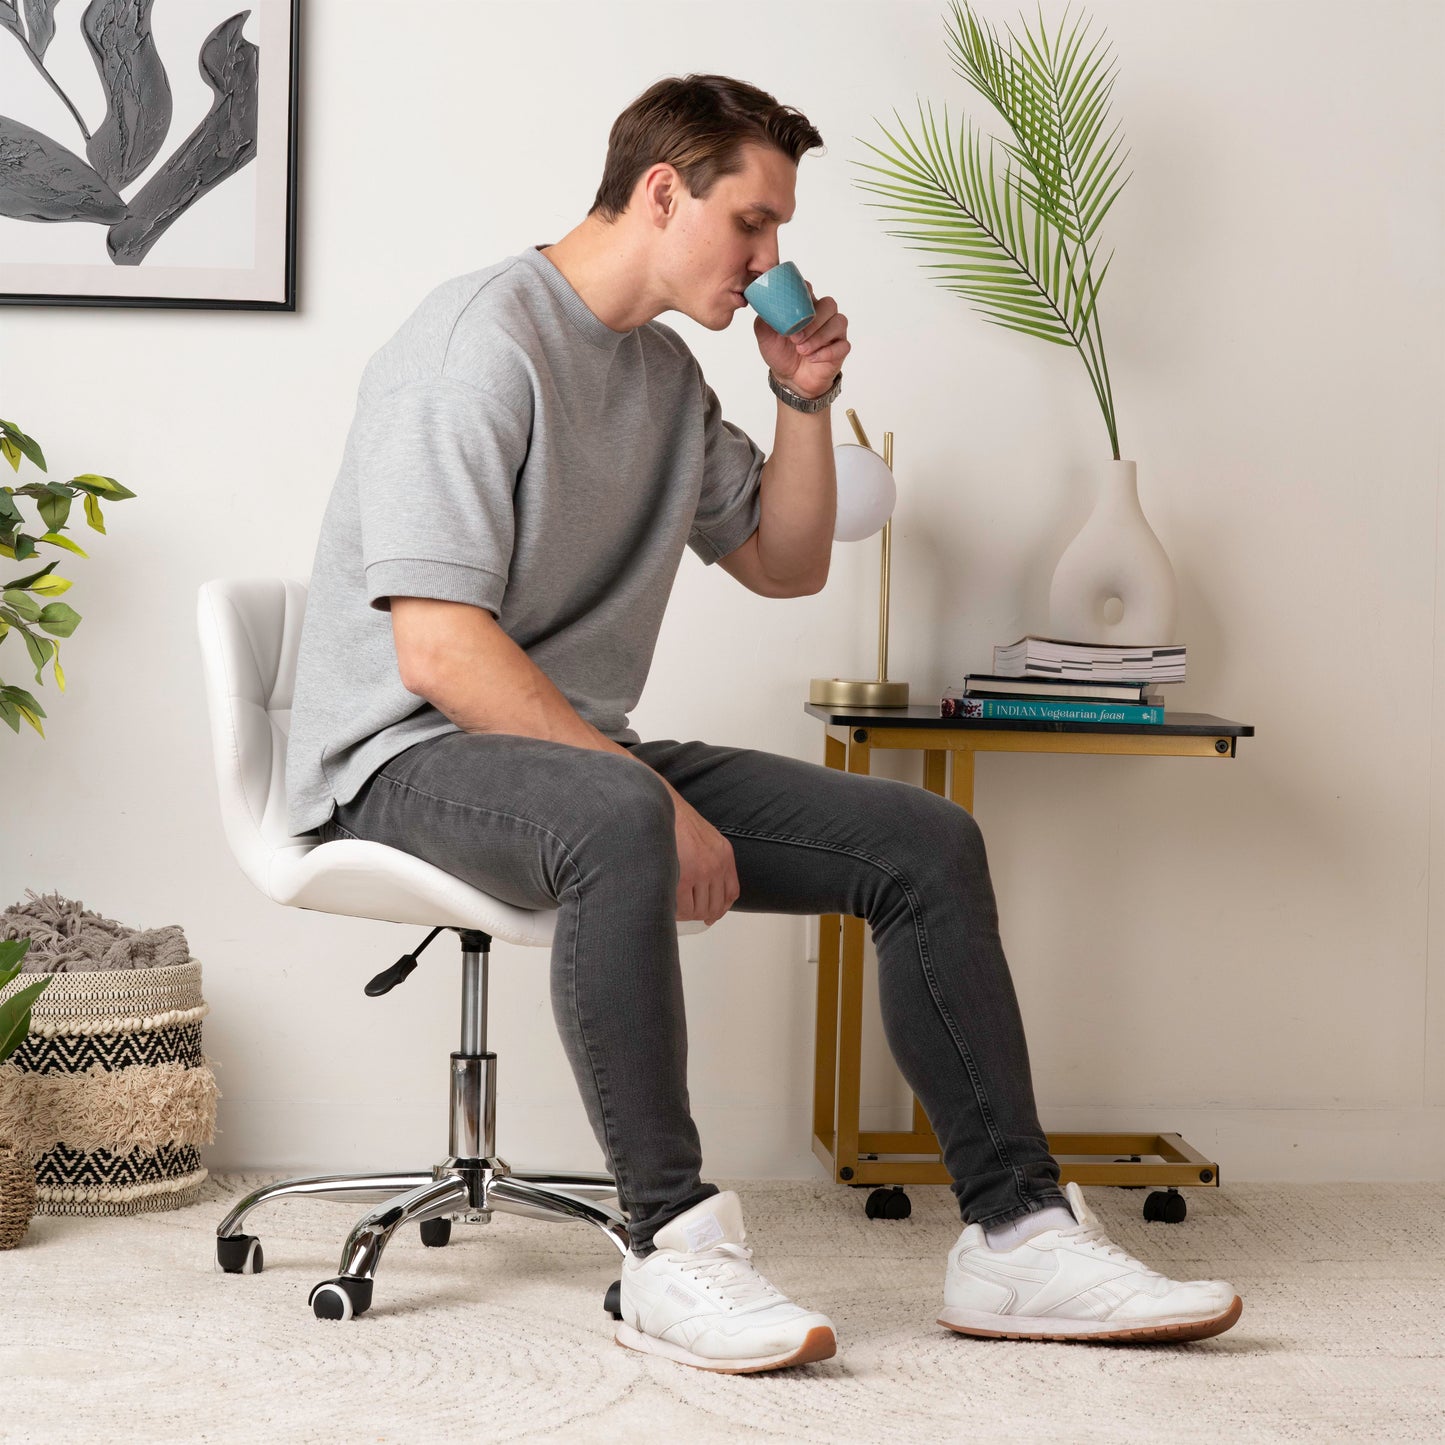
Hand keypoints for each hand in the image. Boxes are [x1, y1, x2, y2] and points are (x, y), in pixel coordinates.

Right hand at [668, 786, 738, 924]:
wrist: (662, 808)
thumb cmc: (678, 821)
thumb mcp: (707, 837)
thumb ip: (712, 858)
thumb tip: (707, 886)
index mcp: (724, 854)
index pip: (731, 893)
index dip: (721, 909)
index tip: (711, 915)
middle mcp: (716, 865)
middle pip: (715, 905)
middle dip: (703, 914)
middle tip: (690, 914)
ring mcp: (700, 872)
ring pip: (699, 909)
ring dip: (688, 914)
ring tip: (677, 910)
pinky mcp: (681, 877)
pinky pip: (683, 907)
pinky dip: (678, 913)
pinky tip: (672, 909)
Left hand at [754, 280, 850, 398]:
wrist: (790, 378)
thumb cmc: (781, 352)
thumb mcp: (765, 336)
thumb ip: (764, 320)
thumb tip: (764, 306)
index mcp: (805, 306)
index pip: (810, 289)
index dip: (804, 294)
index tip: (793, 306)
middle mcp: (823, 315)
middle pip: (829, 304)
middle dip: (813, 320)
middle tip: (795, 337)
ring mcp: (835, 331)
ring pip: (838, 322)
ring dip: (819, 337)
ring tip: (802, 350)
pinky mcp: (841, 348)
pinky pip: (843, 345)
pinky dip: (826, 352)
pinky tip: (812, 358)